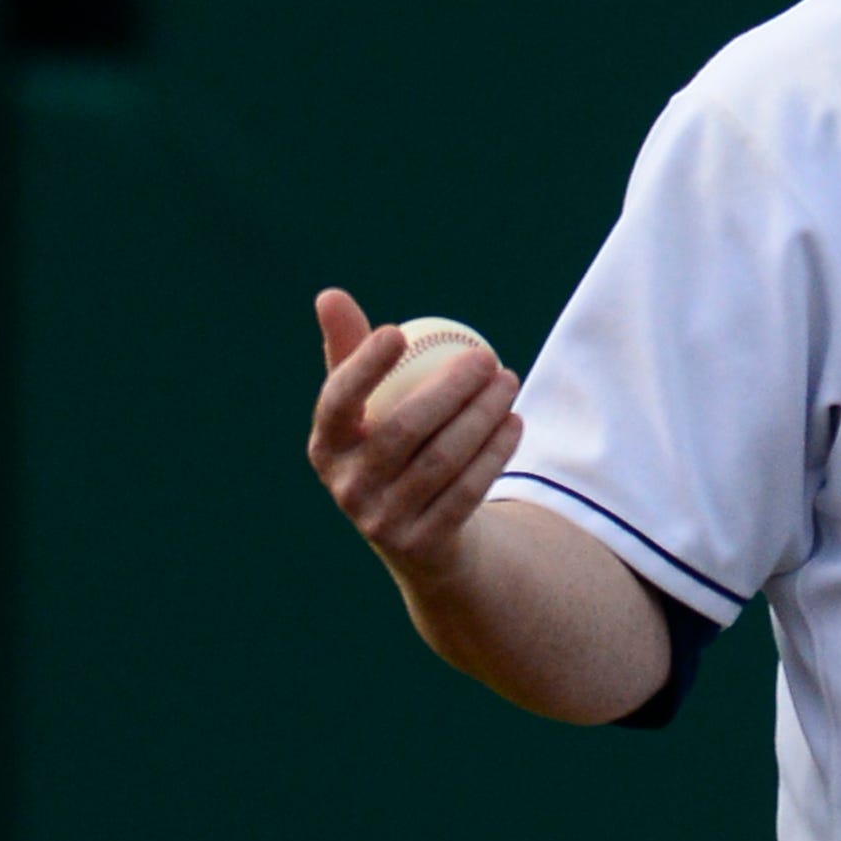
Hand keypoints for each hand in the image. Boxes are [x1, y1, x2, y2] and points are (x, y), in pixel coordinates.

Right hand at [308, 288, 523, 582]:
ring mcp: (382, 521)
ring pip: (442, 460)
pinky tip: (515, 422)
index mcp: (326, 447)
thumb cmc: (391, 452)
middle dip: (450, 388)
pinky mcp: (423, 544)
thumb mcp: (369, 408)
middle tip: (486, 357)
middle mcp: (347, 487)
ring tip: (508, 382)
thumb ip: (351, 354)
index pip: (337, 402)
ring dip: (482, 416)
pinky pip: (467, 491)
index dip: (363, 368)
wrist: (422, 539)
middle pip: (403, 430)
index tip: (398, 332)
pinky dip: (495, 453)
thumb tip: (330, 295)